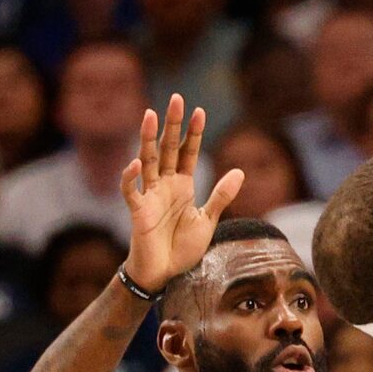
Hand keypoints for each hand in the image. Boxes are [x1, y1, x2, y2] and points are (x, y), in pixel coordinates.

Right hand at [119, 94, 242, 294]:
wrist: (164, 273)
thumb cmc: (183, 248)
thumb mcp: (208, 220)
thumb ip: (221, 196)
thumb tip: (240, 171)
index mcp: (183, 186)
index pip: (188, 152)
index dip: (193, 133)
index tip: (200, 110)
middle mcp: (165, 185)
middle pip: (167, 148)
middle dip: (172, 124)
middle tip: (176, 98)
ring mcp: (150, 196)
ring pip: (147, 161)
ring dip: (147, 139)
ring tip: (149, 115)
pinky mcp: (138, 212)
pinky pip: (132, 192)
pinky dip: (131, 178)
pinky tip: (135, 163)